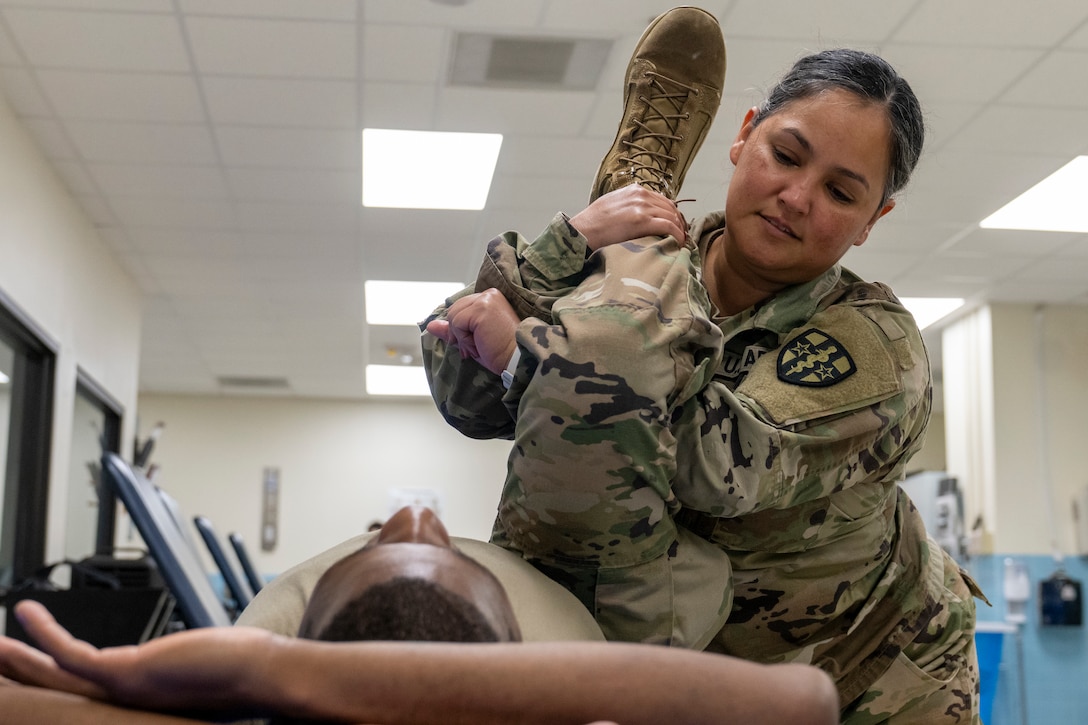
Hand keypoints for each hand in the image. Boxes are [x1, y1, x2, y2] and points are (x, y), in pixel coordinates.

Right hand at [0, 600, 276, 712]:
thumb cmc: (243, 670)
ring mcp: (119, 690)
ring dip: (14, 660)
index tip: (32, 666)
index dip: (52, 679)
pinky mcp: (123, 672)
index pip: (82, 693)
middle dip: (16, 676)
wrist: (263, 676)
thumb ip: (179, 660)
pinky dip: (43, 631)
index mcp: (135, 701)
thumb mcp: (198, 662)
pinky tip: (24, 609)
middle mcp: (120, 702)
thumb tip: (186, 649)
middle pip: (53, 690)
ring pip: (49, 676)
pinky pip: (69, 652)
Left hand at [424, 288, 518, 374]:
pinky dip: (464, 339)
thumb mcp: (472, 339)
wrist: (518, 360)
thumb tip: (430, 326)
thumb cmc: (501, 352)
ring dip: (463, 337)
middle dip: (460, 333)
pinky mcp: (481, 309)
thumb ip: (452, 329)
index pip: (459, 309)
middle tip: (479, 346)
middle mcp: (488, 294)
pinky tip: (480, 344)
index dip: (461, 329)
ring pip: (453, 317)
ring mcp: (485, 300)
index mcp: (489, 297)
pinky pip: (457, 324)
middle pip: (453, 311)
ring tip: (482, 345)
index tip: (477, 342)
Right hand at [570, 184, 687, 249]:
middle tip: (681, 236)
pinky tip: (679, 243)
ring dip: (680, 230)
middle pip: (671, 208)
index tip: (675, 226)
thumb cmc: (593, 223)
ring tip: (681, 243)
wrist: (582, 231)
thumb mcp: (613, 205)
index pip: (663, 200)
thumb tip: (642, 216)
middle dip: (678, 223)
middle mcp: (641, 195)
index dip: (672, 214)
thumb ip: (629, 205)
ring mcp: (642, 207)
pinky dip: (678, 235)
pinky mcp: (642, 221)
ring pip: (673, 216)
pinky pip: (669, 226)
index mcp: (635, 190)